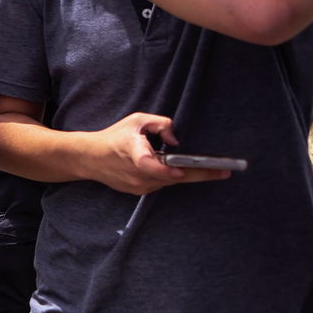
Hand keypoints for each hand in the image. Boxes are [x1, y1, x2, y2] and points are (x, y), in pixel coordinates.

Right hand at [85, 113, 230, 195]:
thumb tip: (176, 140)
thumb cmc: (113, 137)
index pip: (149, 165)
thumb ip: (160, 124)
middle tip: (224, 172)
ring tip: (211, 169)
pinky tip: (179, 170)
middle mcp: (136, 174)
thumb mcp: (136, 120)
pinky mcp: (138, 192)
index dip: (167, 170)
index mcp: (133, 154)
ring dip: (185, 175)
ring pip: (169, 182)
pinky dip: (171, 177)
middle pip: (173, 177)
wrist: (88, 158)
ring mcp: (137, 186)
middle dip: (200, 174)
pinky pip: (162, 184)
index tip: (183, 171)